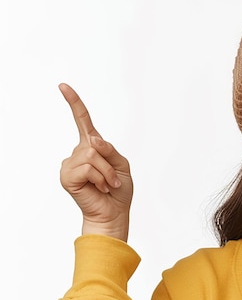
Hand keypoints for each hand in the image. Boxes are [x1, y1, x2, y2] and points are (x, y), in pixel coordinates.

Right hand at [59, 83, 132, 240]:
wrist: (114, 213)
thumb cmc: (118, 190)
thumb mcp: (121, 165)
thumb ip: (109, 149)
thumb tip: (92, 140)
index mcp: (93, 146)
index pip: (82, 121)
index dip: (74, 103)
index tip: (63, 86)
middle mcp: (79, 152)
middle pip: (95, 144)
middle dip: (110, 164)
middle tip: (114, 181)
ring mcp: (70, 164)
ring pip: (92, 156)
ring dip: (106, 173)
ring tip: (107, 185)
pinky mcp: (66, 176)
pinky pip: (87, 168)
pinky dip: (99, 178)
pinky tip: (99, 188)